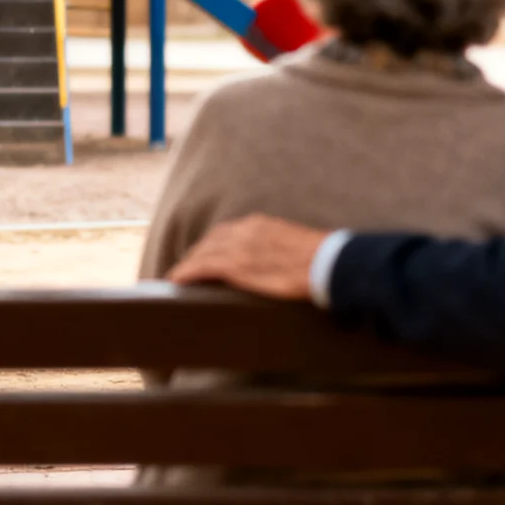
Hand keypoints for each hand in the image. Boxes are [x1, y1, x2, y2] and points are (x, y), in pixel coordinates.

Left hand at [166, 215, 328, 300]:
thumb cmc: (321, 260)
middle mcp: (246, 230)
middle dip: (196, 253)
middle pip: (210, 240)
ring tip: (178, 276)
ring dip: (187, 263)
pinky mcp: (236, 265)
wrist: (328, 264)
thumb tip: (281, 263)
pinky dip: (186, 272)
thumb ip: (280, 249)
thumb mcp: (295, 246)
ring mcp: (239, 246)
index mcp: (261, 224)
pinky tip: (175, 280)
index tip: (206, 254)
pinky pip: (201, 266)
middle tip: (186, 268)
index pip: (227, 231)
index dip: (213, 244)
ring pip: (202, 252)